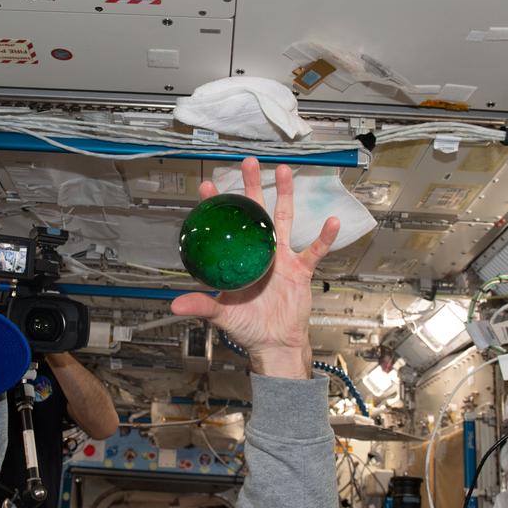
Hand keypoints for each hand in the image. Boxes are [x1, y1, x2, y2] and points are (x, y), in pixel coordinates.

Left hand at [171, 157, 339, 378]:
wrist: (275, 343)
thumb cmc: (248, 328)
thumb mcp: (222, 315)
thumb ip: (201, 306)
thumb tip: (175, 304)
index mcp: (239, 260)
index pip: (225, 228)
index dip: (217, 207)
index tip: (208, 186)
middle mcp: (259, 253)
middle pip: (255, 213)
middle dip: (252, 187)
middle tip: (249, 163)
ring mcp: (281, 258)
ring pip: (283, 219)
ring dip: (285, 195)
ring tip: (284, 172)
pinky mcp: (300, 269)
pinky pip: (314, 250)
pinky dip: (324, 237)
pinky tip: (332, 221)